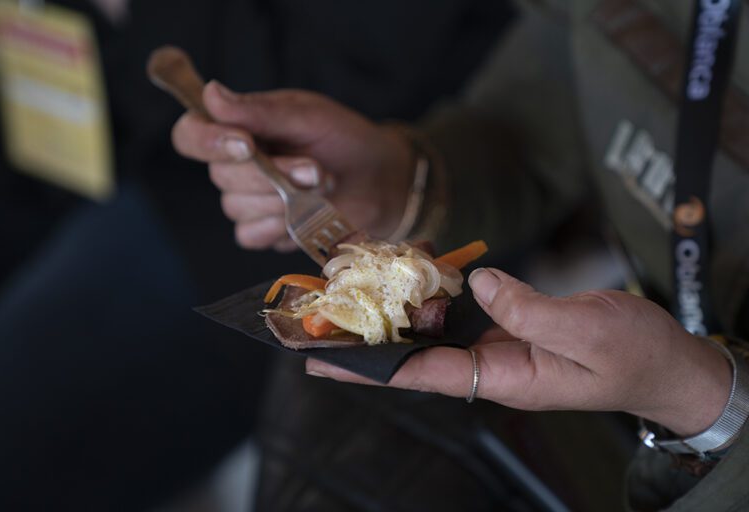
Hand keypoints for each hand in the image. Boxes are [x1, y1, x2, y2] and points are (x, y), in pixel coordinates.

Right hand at [171, 81, 413, 250]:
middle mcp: (234, 163)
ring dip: (283, 199)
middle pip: (220, 175)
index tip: (244, 144)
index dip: (207, 141)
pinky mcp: (263, 230)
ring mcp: (246, 199)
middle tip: (315, 168)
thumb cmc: (344, 139)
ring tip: (321, 185)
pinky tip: (305, 214)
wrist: (380, 180)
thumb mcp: (308, 116)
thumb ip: (260, 111)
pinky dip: (280, 225)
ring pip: (236, 207)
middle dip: (272, 174)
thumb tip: (211, 94)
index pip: (190, 134)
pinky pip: (250, 235)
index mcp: (238, 127)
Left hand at [306, 268, 732, 435]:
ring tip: (347, 297)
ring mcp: (498, 348)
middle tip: (312, 323)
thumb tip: (480, 282)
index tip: (318, 359)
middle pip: (412, 357)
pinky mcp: (509, 329)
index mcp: (503, 378)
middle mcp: (490, 367)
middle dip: (363, 342)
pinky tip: (411, 278)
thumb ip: (529, 308)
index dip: (367, 366)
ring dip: (391, 317)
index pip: (419, 375)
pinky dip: (432, 298)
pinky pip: (459, 316)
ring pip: (432, 335)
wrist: (665, 361)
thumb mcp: (586, 330)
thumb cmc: (633, 355)